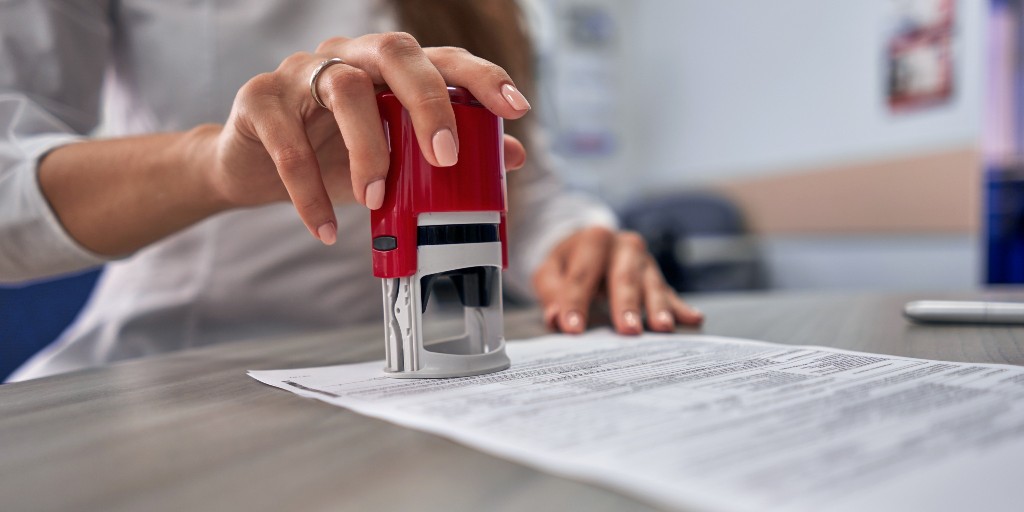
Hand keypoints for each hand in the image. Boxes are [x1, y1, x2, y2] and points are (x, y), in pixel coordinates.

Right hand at [202, 33, 530, 244]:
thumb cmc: (331, 154)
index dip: (481, 77)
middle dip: (429, 102)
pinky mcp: (260, 101)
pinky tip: (325, 229)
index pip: (441, 58)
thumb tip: (514, 154)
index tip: (516, 108)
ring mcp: (299, 73)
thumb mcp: (395, 156)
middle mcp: (347, 56)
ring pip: (343, 89)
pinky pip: (288, 144)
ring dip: (368, 149)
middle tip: (446, 156)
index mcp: (387, 67)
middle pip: (395, 54)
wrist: (252, 166)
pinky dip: (309, 192)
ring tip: (376, 200)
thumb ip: (449, 152)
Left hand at [532, 227, 703, 334]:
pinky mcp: (656, 277)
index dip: (576, 302)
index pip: (583, 275)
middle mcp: (625, 246)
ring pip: (651, 285)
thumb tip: (556, 318)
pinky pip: (669, 293)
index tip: (573, 329)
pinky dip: (680, 307)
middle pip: (624, 277)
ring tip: (662, 328)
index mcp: (594, 239)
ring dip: (657, 307)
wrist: (590, 245)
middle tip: (627, 330)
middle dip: (626, 304)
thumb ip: (551, 292)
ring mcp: (644, 261)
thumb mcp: (549, 272)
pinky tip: (692, 319)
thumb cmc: (568, 263)